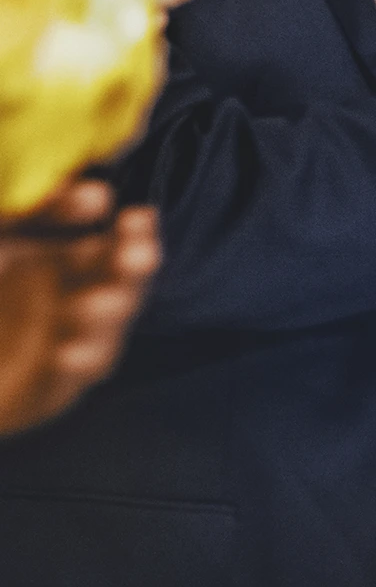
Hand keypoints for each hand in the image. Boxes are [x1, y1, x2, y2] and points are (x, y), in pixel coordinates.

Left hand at [0, 180, 159, 436]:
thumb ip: (28, 209)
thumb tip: (96, 193)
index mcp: (49, 264)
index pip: (106, 242)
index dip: (128, 228)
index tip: (125, 212)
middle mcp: (63, 303)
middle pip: (122, 281)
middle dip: (136, 266)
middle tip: (137, 256)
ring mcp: (57, 347)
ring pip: (107, 330)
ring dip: (110, 316)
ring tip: (99, 304)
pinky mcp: (43, 393)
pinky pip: (71, 381)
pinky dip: (76, 367)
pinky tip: (68, 354)